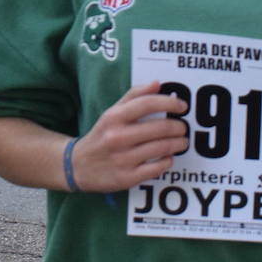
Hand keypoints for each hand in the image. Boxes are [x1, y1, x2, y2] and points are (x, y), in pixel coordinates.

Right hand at [69, 81, 188, 192]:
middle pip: (161, 128)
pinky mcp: (126, 178)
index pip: (148, 104)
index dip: (170, 103)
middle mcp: (117, 137)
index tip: (182, 106)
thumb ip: (134, 96)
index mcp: (114, 117)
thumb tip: (157, 84)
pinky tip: (168, 157)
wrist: (78, 166)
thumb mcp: (111, 112)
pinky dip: (167, 161)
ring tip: (181, 142)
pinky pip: (156, 168)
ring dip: (178, 144)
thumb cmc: (101, 135)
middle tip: (183, 128)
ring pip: (162, 148)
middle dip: (179, 127)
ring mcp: (122, 159)